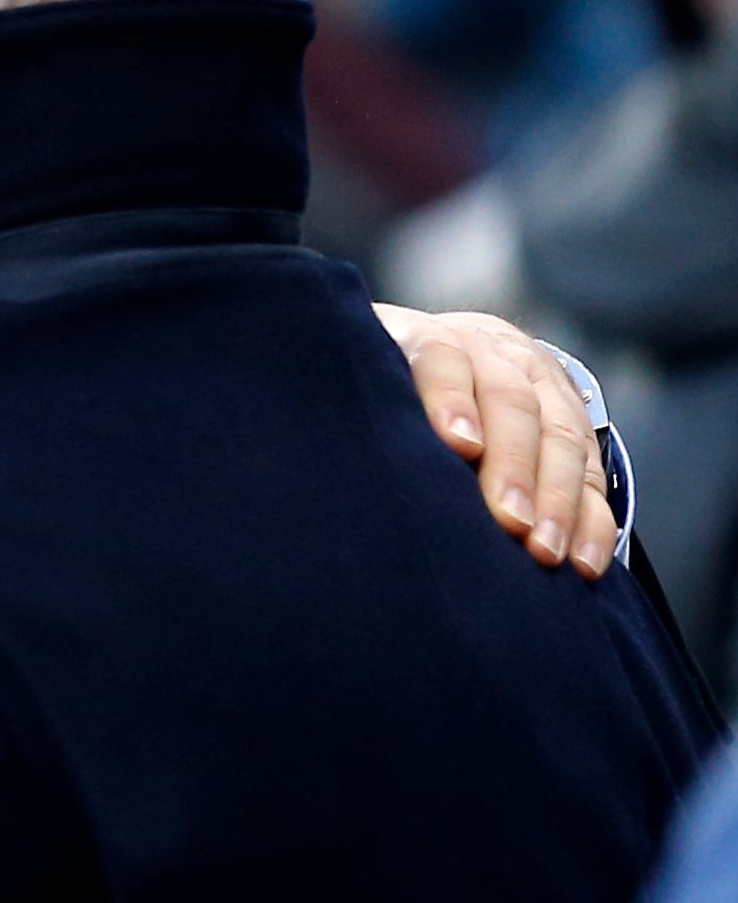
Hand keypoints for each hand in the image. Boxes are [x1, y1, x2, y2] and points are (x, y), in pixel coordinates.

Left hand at [375, 306, 616, 578]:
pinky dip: (592, 521)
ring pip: (562, 438)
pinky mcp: (575, 424)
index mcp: (428, 339)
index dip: (450, 400)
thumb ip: (350, 396)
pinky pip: (596, 474)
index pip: (442, 359)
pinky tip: (585, 562)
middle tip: (509, 523)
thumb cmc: (383, 382)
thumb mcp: (361, 372)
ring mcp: (541, 387)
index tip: (457, 446)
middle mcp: (492, 356)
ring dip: (559, 501)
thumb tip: (305, 446)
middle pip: (512, 403)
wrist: (455, 350)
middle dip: (514, 466)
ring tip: (545, 553)